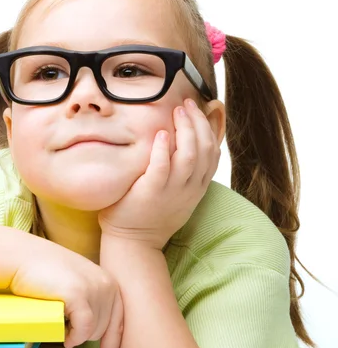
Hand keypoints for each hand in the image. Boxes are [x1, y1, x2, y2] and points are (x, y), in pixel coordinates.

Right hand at [10, 238, 123, 347]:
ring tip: (58, 321)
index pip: (118, 324)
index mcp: (110, 284)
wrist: (22, 258)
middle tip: (64, 324)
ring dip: (75, 335)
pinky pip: (82, 331)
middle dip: (84, 336)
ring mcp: (94, 290)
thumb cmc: (45, 273)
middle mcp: (107, 286)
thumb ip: (93, 300)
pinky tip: (63, 336)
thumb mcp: (78, 283)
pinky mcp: (79, 296)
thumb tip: (98, 333)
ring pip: (92, 333)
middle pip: (103, 331)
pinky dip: (73, 338)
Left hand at [98, 98, 220, 249]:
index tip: (199, 109)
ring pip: (190, 156)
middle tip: (187, 104)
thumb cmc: (148, 215)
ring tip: (177, 111)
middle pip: (204, 149)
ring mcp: (172, 192)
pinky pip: (162, 168)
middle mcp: (189, 189)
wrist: (133, 243)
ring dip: (186, 130)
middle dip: (198, 122)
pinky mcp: (152, 193)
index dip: (208, 127)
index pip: (213, 153)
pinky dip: (164, 150)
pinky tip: (162, 134)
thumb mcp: (174, 195)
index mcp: (196, 188)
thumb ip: (180, 173)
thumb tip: (179, 145)